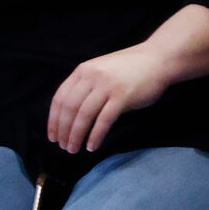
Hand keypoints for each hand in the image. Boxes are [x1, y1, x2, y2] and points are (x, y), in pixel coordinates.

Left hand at [47, 44, 173, 153]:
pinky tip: (92, 146)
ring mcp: (107, 86)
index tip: (52, 136)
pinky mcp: (122, 96)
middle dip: (63, 130)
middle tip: (63, 146)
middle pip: (69, 108)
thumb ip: (85, 86)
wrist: (157, 60)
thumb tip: (69, 114)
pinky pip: (104, 120)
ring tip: (74, 149)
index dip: (54, 119)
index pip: (60, 98)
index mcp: (82, 71)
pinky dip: (95, 135)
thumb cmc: (128, 69)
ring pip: (84, 115)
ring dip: (76, 135)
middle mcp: (91, 76)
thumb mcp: (100, 71)